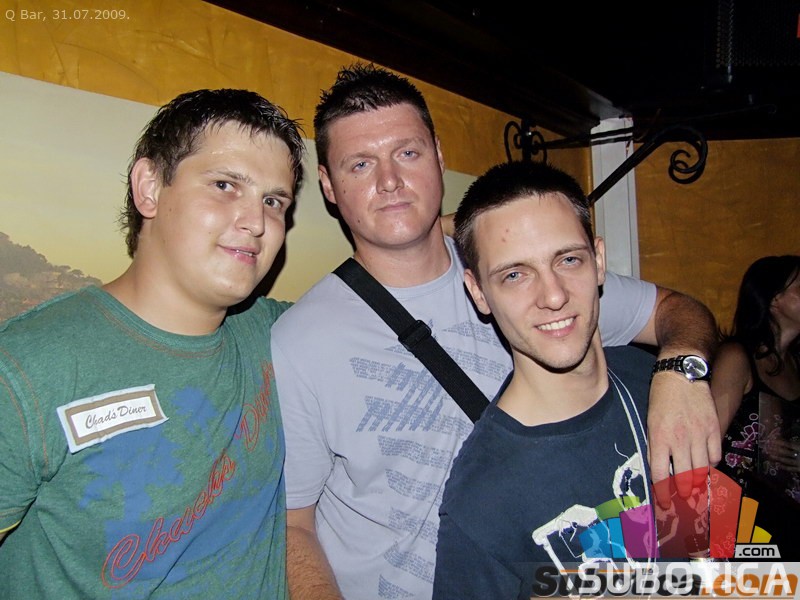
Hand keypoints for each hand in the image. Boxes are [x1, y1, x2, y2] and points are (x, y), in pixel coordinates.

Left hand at [647, 373, 721, 507]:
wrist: (681, 375)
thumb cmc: (660, 397)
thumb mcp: (650, 421)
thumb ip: (655, 445)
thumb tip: (659, 468)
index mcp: (659, 437)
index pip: (660, 474)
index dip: (663, 493)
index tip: (664, 503)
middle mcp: (679, 439)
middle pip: (684, 476)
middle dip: (684, 492)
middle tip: (684, 499)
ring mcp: (699, 434)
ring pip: (702, 470)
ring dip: (698, 482)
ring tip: (695, 488)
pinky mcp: (713, 429)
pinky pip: (715, 455)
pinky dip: (711, 464)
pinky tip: (706, 464)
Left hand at [762, 436, 799, 472]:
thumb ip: (798, 443)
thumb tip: (794, 439)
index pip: (790, 445)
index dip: (782, 442)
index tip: (774, 439)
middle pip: (786, 452)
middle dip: (777, 450)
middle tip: (768, 447)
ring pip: (787, 461)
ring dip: (778, 458)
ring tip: (770, 455)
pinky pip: (791, 469)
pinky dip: (784, 467)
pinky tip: (777, 465)